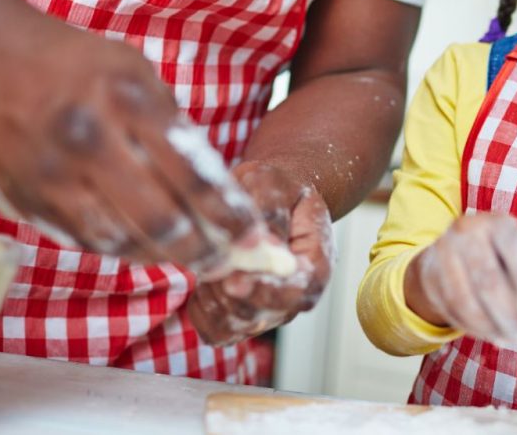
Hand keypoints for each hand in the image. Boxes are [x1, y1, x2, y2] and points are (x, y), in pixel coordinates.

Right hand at [0, 19, 258, 267]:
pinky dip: (121, 249)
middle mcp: (90, 139)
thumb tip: (213, 187)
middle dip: (202, 250)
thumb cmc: (75, 64)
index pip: (194, 175)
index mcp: (128, 100)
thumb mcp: (136, 72)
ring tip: (190, 258)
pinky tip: (144, 247)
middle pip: (161, 219)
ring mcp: (53, 174)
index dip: (230, 215)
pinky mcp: (27, 198)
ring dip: (163, 256)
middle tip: (224, 262)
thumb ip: (172, 125)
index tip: (253, 237)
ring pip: (121, 240)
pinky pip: (85, 239)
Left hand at [188, 162, 332, 345]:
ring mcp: (270, 308)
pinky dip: (203, 313)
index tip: (235, 281)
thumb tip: (266, 243)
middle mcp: (295, 294)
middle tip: (210, 265)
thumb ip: (271, 212)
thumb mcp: (274, 185)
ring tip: (207, 267)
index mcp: (315, 263)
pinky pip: (218, 331)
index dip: (267, 292)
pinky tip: (201, 284)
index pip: (298, 292)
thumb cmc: (277, 188)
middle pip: (264, 315)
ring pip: (238, 327)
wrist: (272, 197)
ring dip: (214, 303)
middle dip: (230, 295)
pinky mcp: (244, 314)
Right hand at [404, 214, 516, 346]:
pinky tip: (493, 338)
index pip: (512, 247)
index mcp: (497, 223)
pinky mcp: (429, 275)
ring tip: (513, 345)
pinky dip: (474, 329)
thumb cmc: (499, 255)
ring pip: (465, 300)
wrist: (449, 250)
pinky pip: (451, 309)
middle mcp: (467, 232)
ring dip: (491, 328)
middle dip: (510, 317)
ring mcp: (444, 252)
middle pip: (487, 281)